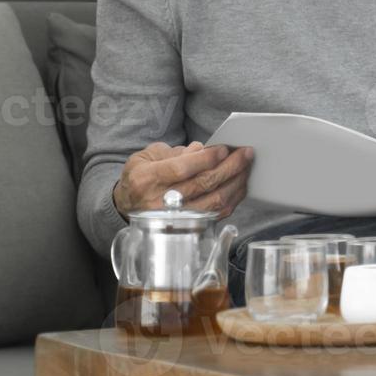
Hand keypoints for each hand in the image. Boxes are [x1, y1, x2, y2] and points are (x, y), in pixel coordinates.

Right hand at [112, 140, 253, 219]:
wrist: (128, 205)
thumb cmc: (141, 176)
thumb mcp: (147, 156)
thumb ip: (174, 152)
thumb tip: (201, 149)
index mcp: (147, 179)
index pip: (181, 169)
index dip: (205, 159)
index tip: (224, 149)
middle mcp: (160, 202)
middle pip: (202, 185)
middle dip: (229, 167)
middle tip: (245, 154)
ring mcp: (174, 218)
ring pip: (213, 202)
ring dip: (235, 183)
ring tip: (247, 167)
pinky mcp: (186, 227)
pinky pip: (215, 214)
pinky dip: (231, 200)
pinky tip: (239, 186)